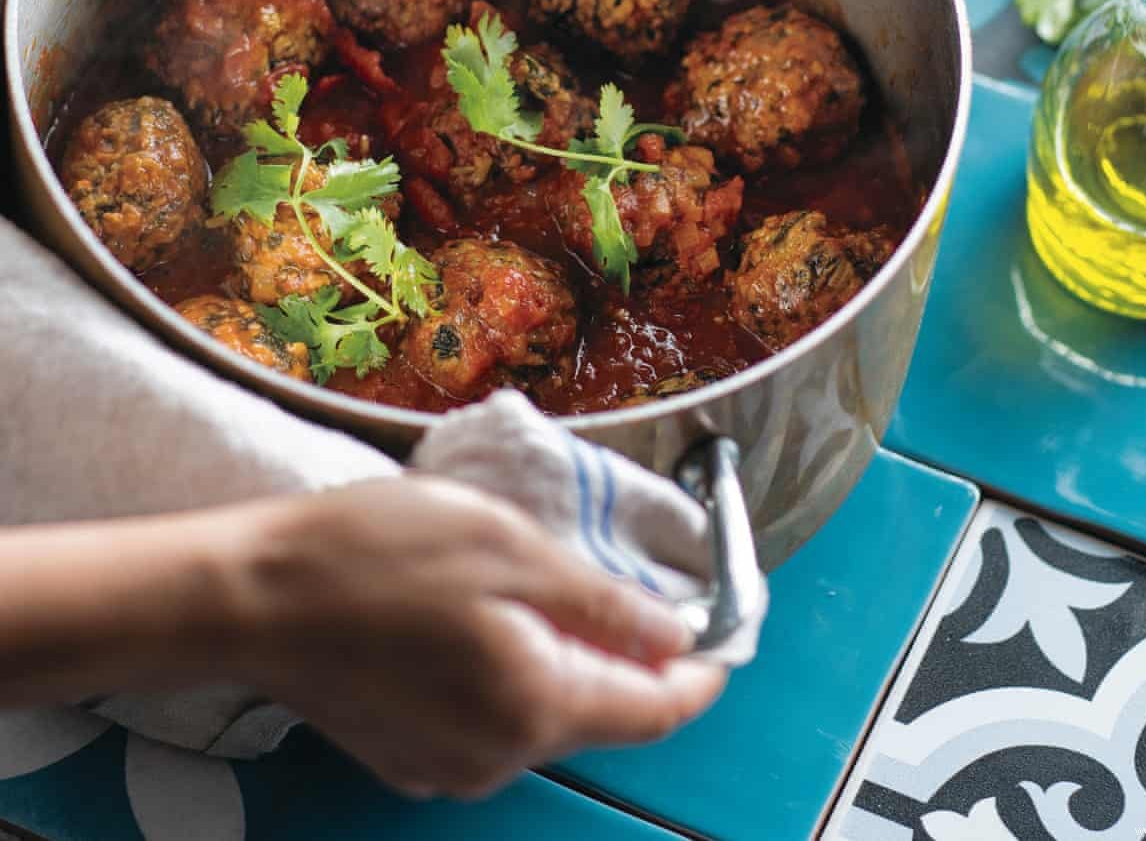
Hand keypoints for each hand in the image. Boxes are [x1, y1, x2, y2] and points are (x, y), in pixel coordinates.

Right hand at [236, 476, 724, 797]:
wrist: (252, 595)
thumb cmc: (383, 555)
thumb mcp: (508, 549)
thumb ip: (601, 604)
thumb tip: (676, 636)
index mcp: (536, 705)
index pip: (653, 710)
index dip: (698, 674)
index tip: (725, 637)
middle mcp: (498, 757)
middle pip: (596, 709)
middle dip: (622, 653)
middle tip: (622, 584)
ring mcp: (446, 764)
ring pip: (541, 709)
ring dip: (558, 655)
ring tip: (530, 583)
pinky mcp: (405, 753)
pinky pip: (489, 716)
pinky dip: (508, 669)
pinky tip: (474, 615)